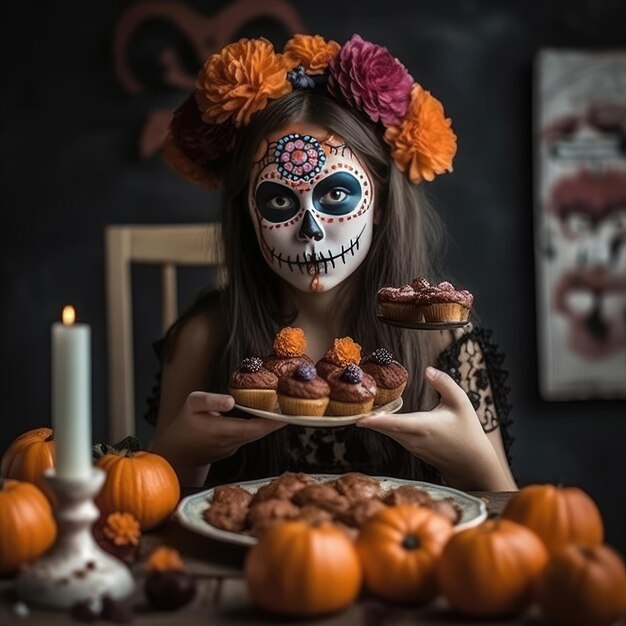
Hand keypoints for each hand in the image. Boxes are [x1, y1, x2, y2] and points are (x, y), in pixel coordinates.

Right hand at [152, 391, 284, 469]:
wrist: (177, 453)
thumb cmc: (184, 424)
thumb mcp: (191, 404)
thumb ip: (211, 401)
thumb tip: (232, 400)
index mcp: (222, 431)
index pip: (253, 428)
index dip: (271, 422)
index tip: (288, 415)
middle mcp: (232, 442)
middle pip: (261, 432)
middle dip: (278, 421)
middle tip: (296, 407)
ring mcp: (234, 447)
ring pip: (257, 435)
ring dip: (272, 424)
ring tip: (288, 408)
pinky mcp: (234, 448)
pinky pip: (251, 436)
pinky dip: (261, 426)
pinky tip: (269, 414)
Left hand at [357, 367, 509, 489]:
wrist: (471, 464)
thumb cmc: (467, 432)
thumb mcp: (460, 402)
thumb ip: (444, 383)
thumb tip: (427, 370)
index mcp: (423, 426)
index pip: (394, 423)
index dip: (376, 421)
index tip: (358, 418)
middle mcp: (412, 438)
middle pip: (382, 427)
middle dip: (366, 416)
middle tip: (348, 403)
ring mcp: (409, 445)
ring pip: (385, 431)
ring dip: (372, 420)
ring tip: (358, 404)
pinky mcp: (409, 447)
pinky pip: (391, 434)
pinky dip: (381, 424)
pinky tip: (375, 413)